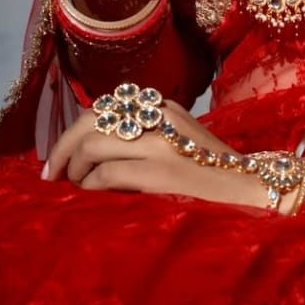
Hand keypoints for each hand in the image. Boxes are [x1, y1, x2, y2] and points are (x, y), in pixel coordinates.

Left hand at [43, 99, 295, 212]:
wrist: (253, 192)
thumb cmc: (213, 174)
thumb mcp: (179, 141)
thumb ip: (144, 137)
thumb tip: (94, 151)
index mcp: (163, 107)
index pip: (104, 108)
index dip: (75, 131)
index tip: (62, 155)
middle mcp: (159, 117)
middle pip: (90, 120)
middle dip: (63, 147)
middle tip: (51, 173)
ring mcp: (160, 144)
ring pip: (92, 143)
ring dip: (73, 168)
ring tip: (71, 187)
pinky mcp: (160, 173)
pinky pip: (105, 173)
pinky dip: (89, 187)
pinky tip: (91, 197)